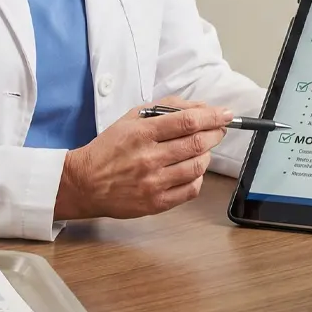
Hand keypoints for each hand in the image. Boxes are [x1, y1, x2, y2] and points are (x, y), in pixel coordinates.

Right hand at [54, 99, 231, 219]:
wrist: (85, 182)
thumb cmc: (110, 147)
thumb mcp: (132, 118)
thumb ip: (167, 109)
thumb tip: (201, 107)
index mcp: (142, 133)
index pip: (187, 121)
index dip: (212, 116)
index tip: (226, 114)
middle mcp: (149, 158)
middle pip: (196, 143)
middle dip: (215, 133)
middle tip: (219, 129)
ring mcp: (153, 183)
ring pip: (197, 166)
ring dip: (207, 154)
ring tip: (203, 148)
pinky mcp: (156, 203)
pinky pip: (191, 189)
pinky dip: (199, 177)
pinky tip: (192, 169)